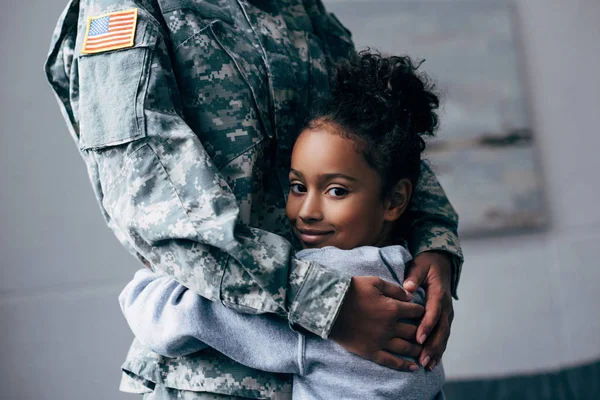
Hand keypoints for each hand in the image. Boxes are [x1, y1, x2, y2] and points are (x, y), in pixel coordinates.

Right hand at [330, 276, 424, 370]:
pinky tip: (413, 367)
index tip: (424, 313)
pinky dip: (404, 366)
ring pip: (406, 348)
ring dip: (417, 349)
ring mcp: (381, 341)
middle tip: (427, 333)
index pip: (416, 312)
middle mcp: (390, 327)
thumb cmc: (351, 290)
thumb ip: (394, 289)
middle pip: (414, 331)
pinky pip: (391, 361)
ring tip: (424, 351)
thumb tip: (410, 296)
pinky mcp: (370, 352)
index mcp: (392, 308)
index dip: (422, 311)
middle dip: (423, 332)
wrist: (329, 306)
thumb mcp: (374, 282)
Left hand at [404, 251, 453, 370]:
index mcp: (439, 294)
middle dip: (432, 346)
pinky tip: (432, 361)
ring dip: (436, 351)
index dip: (427, 326)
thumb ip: (414, 276)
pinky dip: (438, 349)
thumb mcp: (420, 265)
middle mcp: (445, 306)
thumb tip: (408, 288)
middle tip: (423, 360)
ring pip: (443, 335)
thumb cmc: (427, 265)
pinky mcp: (444, 318)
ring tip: (427, 365)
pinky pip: (442, 335)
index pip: (433, 312)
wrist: (441, 263)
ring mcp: (447, 313)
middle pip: (441, 329)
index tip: (418, 338)